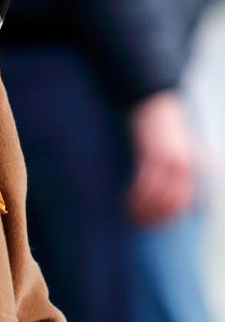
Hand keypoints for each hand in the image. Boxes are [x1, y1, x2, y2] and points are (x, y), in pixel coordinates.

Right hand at [125, 92, 197, 223]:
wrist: (154, 98)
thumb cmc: (162, 125)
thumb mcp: (180, 148)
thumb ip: (182, 170)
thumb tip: (182, 196)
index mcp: (196, 165)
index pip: (186, 203)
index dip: (168, 217)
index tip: (152, 223)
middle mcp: (187, 166)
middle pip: (172, 204)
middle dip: (154, 217)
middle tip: (137, 222)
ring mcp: (171, 161)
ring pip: (157, 198)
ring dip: (142, 210)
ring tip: (128, 213)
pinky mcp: (153, 155)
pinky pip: (144, 184)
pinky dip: (134, 197)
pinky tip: (125, 200)